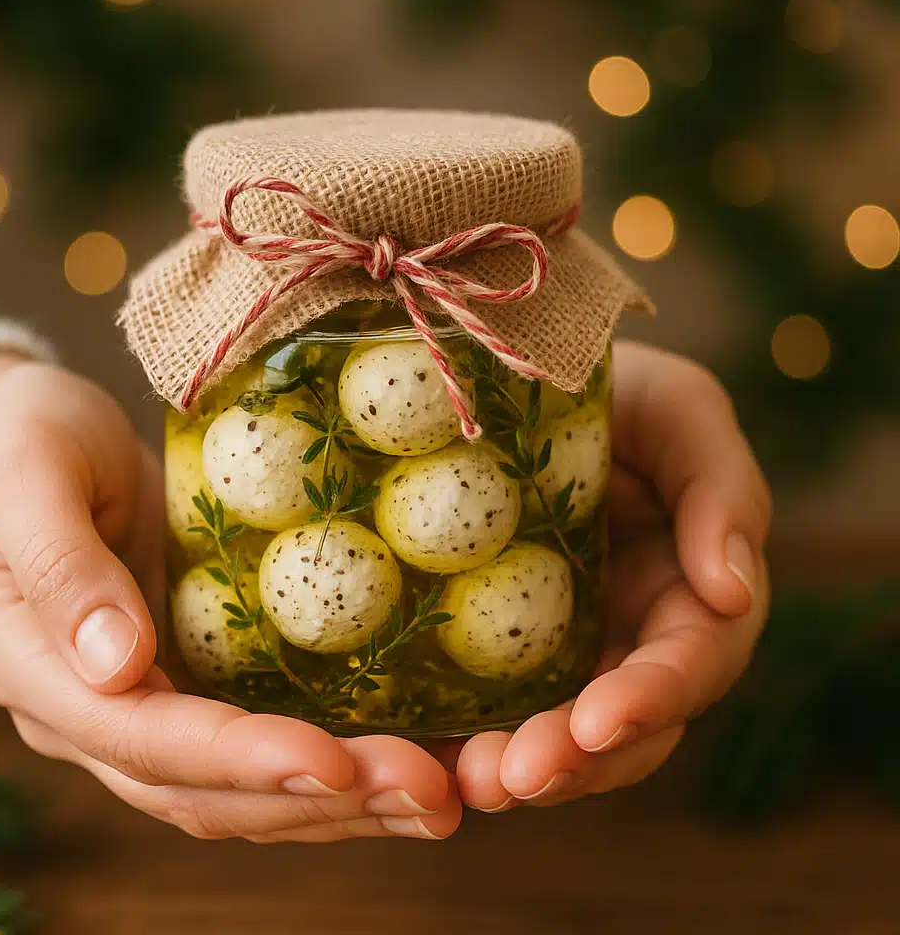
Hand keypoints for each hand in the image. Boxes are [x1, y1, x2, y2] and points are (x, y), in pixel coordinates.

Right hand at [0, 354, 459, 841]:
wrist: (12, 438)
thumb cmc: (14, 440)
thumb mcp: (25, 476)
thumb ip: (60, 567)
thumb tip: (117, 667)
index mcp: (41, 673)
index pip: (147, 741)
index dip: (239, 760)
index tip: (331, 765)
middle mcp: (91, 713)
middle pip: (204, 791)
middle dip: (316, 801)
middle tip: (425, 795)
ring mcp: (141, 704)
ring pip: (238, 790)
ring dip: (337, 804)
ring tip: (435, 799)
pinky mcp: (187, 679)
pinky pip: (258, 743)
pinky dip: (328, 767)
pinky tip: (400, 760)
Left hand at [449, 341, 771, 810]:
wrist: (525, 376)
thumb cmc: (619, 388)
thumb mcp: (682, 411)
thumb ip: (724, 489)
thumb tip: (734, 591)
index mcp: (687, 591)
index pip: (688, 664)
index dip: (652, 699)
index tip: (601, 722)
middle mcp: (628, 635)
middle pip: (621, 726)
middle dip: (575, 761)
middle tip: (510, 778)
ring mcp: (560, 645)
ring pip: (554, 732)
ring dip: (516, 765)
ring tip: (464, 780)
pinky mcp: (495, 641)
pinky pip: (486, 703)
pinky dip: (462, 736)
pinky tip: (422, 751)